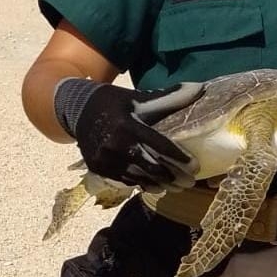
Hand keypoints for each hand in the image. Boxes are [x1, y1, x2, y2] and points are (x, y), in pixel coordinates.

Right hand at [74, 82, 202, 188]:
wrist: (76, 110)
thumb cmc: (114, 103)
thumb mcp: (138, 97)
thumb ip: (169, 97)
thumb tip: (199, 89)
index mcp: (128, 125)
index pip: (160, 146)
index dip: (179, 158)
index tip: (195, 167)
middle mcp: (116, 145)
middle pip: (152, 167)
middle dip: (173, 177)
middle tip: (190, 182)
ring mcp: (105, 159)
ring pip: (139, 178)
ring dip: (160, 184)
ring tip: (177, 187)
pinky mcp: (99, 168)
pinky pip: (126, 180)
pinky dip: (143, 183)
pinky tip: (156, 186)